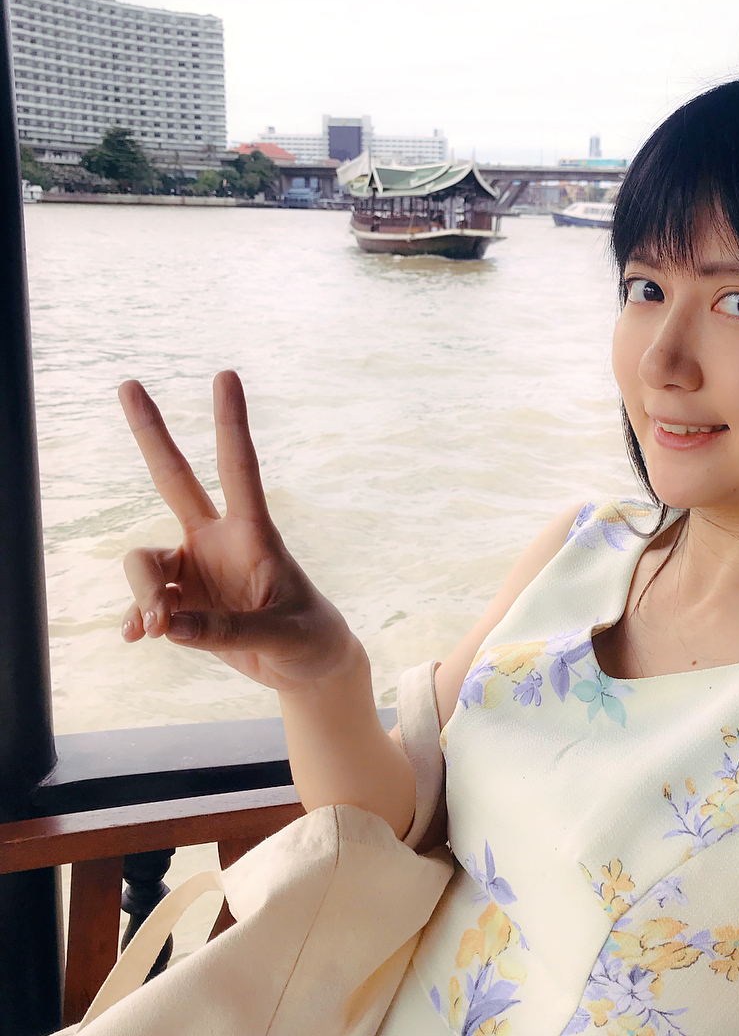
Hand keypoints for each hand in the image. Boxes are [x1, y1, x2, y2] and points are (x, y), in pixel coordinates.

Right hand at [119, 371, 361, 691]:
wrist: (307, 665)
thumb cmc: (308, 637)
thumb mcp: (281, 633)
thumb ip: (227, 631)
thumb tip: (167, 626)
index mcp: (253, 533)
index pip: (239, 469)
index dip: (231, 424)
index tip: (226, 375)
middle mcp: (217, 541)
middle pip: (175, 480)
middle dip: (151, 434)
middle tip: (128, 383)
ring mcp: (196, 569)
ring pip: (146, 563)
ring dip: (144, 594)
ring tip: (157, 630)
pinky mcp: (183, 602)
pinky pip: (145, 604)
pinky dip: (138, 619)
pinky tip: (137, 637)